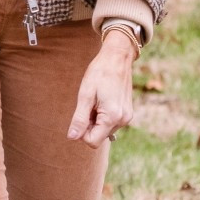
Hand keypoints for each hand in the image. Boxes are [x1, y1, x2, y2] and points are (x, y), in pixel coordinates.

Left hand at [67, 30, 135, 147]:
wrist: (117, 58)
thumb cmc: (99, 73)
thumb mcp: (85, 95)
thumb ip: (79, 119)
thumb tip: (72, 137)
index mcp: (112, 117)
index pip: (93, 141)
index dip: (81, 132)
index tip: (79, 115)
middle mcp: (123, 120)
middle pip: (99, 136)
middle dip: (89, 125)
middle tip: (88, 104)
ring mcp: (127, 117)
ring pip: (104, 130)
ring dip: (96, 119)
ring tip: (96, 100)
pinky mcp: (127, 112)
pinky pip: (111, 122)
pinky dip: (103, 116)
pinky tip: (102, 100)